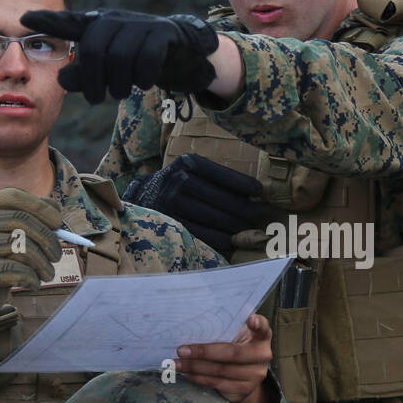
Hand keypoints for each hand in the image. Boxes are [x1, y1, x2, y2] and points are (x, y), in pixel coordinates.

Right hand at [0, 188, 60, 365]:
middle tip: (57, 255)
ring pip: (21, 248)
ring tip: (48, 273)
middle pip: (22, 222)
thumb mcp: (4, 227)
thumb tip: (56, 207)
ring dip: (43, 264)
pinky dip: (30, 278)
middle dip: (48, 240)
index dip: (41, 208)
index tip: (58, 223)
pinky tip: (34, 283)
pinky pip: (13, 270)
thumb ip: (28, 214)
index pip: (14, 197)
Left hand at [20, 8, 219, 103]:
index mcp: (98, 25)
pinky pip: (147, 58)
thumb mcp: (109, 69)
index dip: (47, 20)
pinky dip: (143, 76)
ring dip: (120, 83)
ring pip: (120, 56)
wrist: (182, 52)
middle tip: (97, 100)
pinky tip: (144, 83)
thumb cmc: (138, 59)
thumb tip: (61, 80)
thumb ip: (84, 75)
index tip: (22, 19)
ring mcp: (140, 24)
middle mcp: (115, 20)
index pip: (69, 22)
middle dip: (93, 80)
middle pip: (93, 49)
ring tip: (122, 93)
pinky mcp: (162, 33)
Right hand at [124, 153, 264, 254]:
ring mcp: (173, 204)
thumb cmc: (178, 183)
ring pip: (215, 218)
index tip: (260, 192)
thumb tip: (255, 193)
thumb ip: (216, 178)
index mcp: (188, 163)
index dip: (245, 185)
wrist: (143, 197)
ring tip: (250, 228)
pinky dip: (222, 238)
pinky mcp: (171, 223)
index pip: (224, 176)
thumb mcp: (191, 170)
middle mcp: (179, 180)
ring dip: (237, 226)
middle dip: (245, 209)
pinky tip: (233, 239)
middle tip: (260, 214)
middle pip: (222, 199)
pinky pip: (204, 234)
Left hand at [175, 314, 273, 402]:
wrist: (247, 377)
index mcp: (261, 336)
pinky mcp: (244, 389)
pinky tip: (188, 374)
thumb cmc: (236, 347)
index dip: (258, 324)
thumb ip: (225, 329)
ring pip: (221, 371)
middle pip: (232, 353)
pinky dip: (200, 378)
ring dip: (195, 367)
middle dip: (203, 352)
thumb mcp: (236, 336)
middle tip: (181, 350)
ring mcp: (256, 374)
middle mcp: (262, 355)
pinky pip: (218, 384)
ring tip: (177, 364)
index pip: (263, 327)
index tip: (251, 320)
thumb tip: (190, 326)